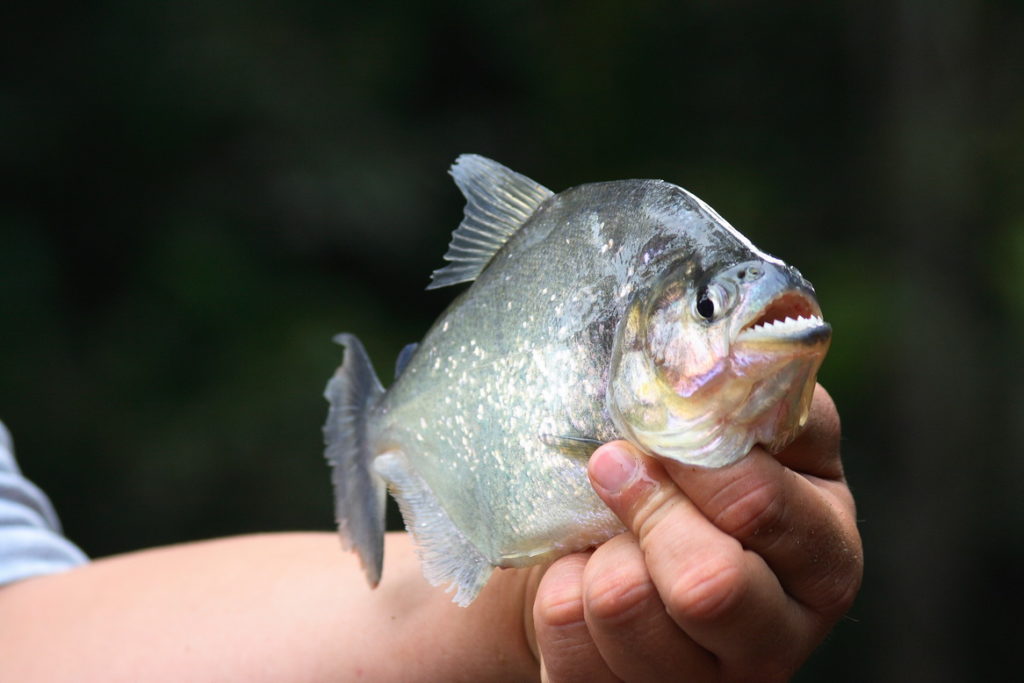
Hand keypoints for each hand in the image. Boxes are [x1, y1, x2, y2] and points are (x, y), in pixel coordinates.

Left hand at [530, 384, 862, 681]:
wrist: (581, 550)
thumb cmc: (650, 470)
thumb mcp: (699, 423)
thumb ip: (723, 386)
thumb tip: (711, 339)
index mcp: (820, 534)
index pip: (762, 499)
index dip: (691, 458)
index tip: (646, 427)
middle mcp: (788, 617)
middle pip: (710, 580)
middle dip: (642, 512)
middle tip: (609, 468)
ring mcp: (724, 673)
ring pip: (631, 610)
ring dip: (594, 559)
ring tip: (595, 539)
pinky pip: (578, 654)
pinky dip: (557, 603)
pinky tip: (572, 585)